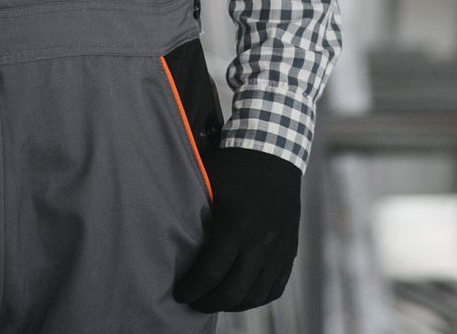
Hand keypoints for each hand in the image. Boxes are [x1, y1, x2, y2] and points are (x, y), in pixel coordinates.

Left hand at [172, 147, 301, 311]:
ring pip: (255, 295)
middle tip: (193, 301)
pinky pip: (274, 288)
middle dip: (207, 303)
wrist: (274, 151)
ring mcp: (279, 249)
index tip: (179, 294)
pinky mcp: (290, 250)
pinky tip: (240, 294)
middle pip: (232, 292)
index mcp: (237, 226)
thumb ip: (192, 214)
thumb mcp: (207, 184)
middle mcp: (262, 242)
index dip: (191, 290)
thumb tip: (166, 241)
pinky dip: (255, 297)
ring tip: (215, 298)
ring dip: (231, 304)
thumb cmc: (232, 166)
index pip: (210, 273)